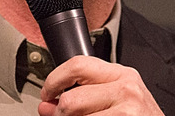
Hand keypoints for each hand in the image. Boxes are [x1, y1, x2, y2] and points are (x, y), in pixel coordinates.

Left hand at [38, 55, 163, 115]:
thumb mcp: (119, 99)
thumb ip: (82, 96)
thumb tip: (46, 105)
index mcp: (122, 74)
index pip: (77, 64)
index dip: (54, 80)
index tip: (48, 93)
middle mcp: (126, 89)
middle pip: (72, 99)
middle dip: (60, 114)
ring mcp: (127, 111)